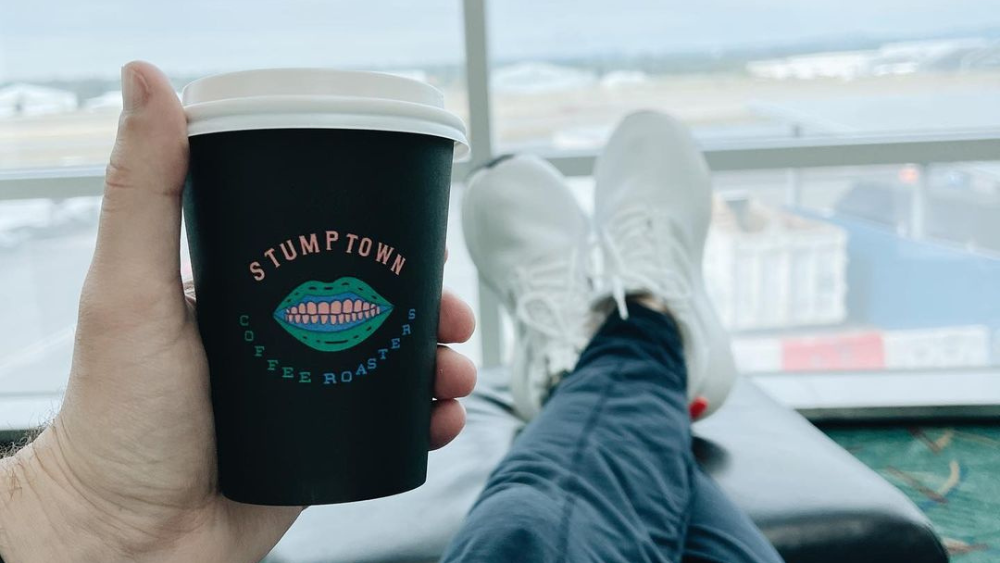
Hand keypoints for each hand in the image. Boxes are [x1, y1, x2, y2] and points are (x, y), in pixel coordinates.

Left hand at [0, 61, 476, 562]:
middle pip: (381, 311)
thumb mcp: (129, 290)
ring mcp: (307, 397)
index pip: (335, 252)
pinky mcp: (324, 451)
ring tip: (454, 380)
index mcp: (248, 294)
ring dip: (443, 367)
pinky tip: (441, 422)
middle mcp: (283, 340)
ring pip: (397, 369)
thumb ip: (142, 189)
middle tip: (456, 323)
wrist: (130, 539)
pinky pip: (392, 430)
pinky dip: (428, 422)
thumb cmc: (116, 416)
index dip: (389, 248)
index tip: (424, 251)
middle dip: (433, 313)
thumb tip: (146, 76)